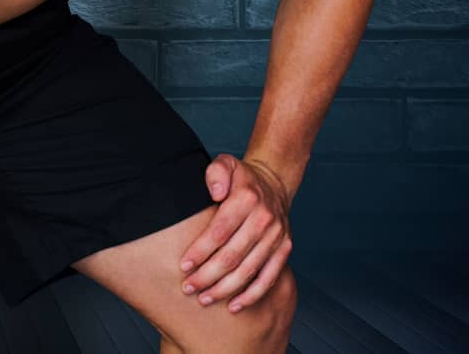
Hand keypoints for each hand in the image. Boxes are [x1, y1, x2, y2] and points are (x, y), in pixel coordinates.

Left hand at [177, 154, 293, 312]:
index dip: (201, 251)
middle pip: (232, 255)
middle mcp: (265, 219)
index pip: (220, 231)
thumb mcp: (226, 163)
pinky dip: (251, 295)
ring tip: (204, 299)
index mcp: (247, 198)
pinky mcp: (285, 250)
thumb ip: (216, 172)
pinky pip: (269, 278)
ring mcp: (277, 236)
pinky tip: (233, 305)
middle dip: (207, 275)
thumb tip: (215, 192)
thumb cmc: (241, 178)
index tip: (184, 266)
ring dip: (225, 289)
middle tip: (188, 288)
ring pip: (249, 270)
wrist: (273, 182)